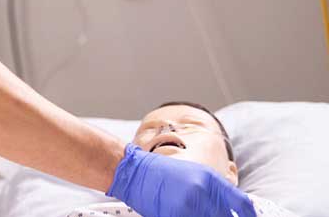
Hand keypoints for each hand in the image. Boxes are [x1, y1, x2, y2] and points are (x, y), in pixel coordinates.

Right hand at [108, 143, 255, 216]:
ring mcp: (188, 206)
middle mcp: (202, 192)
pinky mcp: (174, 215)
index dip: (249, 216)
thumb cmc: (163, 172)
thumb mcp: (194, 174)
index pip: (242, 204)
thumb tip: (232, 209)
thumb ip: (215, 190)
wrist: (135, 171)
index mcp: (210, 179)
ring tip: (199, 215)